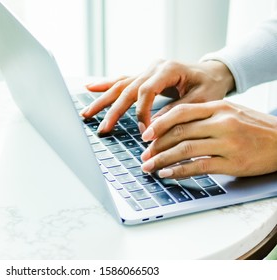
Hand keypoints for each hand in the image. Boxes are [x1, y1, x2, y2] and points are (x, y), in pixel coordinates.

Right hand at [81, 60, 234, 133]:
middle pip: (127, 89)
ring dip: (102, 100)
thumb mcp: (201, 100)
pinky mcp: (144, 75)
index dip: (141, 112)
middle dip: (113, 110)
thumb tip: (153, 128)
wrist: (213, 73)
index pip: (145, 91)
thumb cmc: (210, 86)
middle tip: (102, 128)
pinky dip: (106, 85)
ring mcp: (147, 70)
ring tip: (86, 113)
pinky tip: (90, 87)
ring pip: (120, 85)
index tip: (144, 131)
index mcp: (168, 69)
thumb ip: (176, 112)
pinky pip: (122, 81)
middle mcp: (154, 67)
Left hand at [140, 100, 276, 177]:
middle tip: (143, 155)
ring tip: (149, 167)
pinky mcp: (233, 162)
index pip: (180, 113)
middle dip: (156, 146)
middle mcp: (221, 122)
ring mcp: (228, 143)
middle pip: (179, 132)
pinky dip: (179, 171)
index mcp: (218, 107)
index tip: (145, 135)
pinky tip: (167, 174)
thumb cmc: (254, 127)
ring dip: (162, 160)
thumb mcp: (231, 112)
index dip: (159, 124)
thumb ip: (204, 116)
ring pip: (185, 150)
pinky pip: (199, 166)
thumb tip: (172, 127)